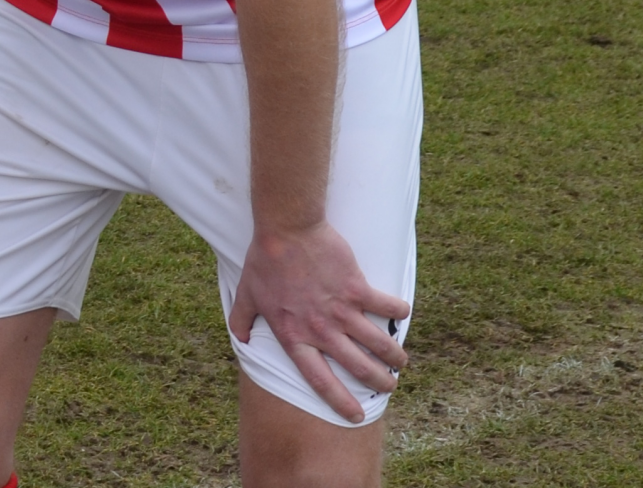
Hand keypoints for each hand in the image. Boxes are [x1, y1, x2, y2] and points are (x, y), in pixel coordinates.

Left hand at [228, 220, 410, 422]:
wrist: (287, 229)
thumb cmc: (265, 260)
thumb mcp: (247, 294)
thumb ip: (241, 320)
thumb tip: (239, 338)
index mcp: (295, 336)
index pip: (320, 380)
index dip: (340, 401)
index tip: (357, 414)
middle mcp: (321, 330)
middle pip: (357, 367)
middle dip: (378, 382)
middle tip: (388, 386)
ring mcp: (341, 311)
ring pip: (377, 344)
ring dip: (394, 356)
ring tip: (401, 361)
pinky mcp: (357, 288)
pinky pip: (386, 306)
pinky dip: (398, 312)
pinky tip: (403, 314)